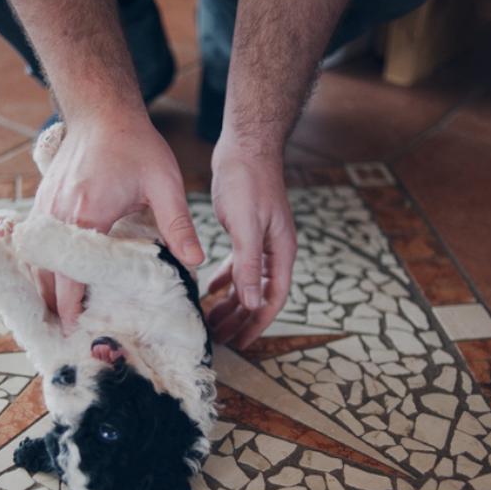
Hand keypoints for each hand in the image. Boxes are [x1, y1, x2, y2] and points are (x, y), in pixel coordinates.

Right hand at [31, 114, 204, 330]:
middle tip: (68, 333)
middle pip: (46, 274)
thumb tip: (195, 261)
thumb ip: (178, 224)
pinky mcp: (43, 201)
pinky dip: (43, 265)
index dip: (70, 306)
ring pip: (36, 260)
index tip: (75, 330)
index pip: (71, 274)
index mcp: (87, 215)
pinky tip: (55, 279)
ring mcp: (45, 207)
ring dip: (45, 287)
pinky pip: (36, 244)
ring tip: (58, 315)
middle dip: (53, 305)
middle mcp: (58, 215)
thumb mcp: (165, 183)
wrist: (101, 110)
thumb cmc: (134, 144)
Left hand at [206, 141, 296, 348]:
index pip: (273, 299)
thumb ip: (250, 266)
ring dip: (231, 303)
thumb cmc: (249, 182)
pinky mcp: (244, 231)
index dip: (257, 324)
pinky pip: (237, 265)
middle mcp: (273, 251)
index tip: (240, 343)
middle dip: (241, 319)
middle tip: (219, 338)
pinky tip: (210, 290)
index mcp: (280, 253)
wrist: (246, 146)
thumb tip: (253, 303)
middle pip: (259, 296)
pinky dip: (225, 280)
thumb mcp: (246, 227)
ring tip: (212, 321)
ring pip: (247, 283)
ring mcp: (260, 242)